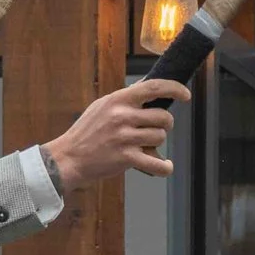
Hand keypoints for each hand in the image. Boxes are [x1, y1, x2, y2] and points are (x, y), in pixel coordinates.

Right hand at [44, 78, 189, 183]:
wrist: (68, 158)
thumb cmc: (86, 133)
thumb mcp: (102, 107)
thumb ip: (125, 99)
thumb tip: (149, 90)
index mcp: (118, 100)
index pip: (154, 87)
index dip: (175, 89)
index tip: (186, 95)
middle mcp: (122, 116)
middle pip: (163, 117)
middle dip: (164, 125)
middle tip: (154, 130)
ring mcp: (124, 137)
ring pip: (160, 138)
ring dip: (157, 144)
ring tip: (144, 147)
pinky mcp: (126, 158)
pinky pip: (158, 163)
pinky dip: (164, 167)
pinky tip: (164, 166)